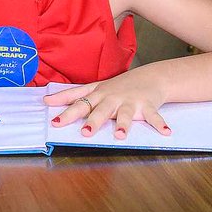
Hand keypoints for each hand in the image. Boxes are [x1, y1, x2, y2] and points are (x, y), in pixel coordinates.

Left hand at [44, 71, 171, 139]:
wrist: (149, 76)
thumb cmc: (118, 86)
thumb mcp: (94, 88)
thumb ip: (71, 95)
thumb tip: (45, 100)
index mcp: (98, 95)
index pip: (79, 103)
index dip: (66, 112)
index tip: (54, 122)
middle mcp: (112, 98)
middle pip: (101, 110)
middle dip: (94, 121)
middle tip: (86, 133)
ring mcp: (130, 102)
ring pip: (125, 114)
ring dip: (124, 125)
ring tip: (120, 135)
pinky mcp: (147, 105)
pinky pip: (154, 117)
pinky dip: (160, 124)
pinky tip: (166, 132)